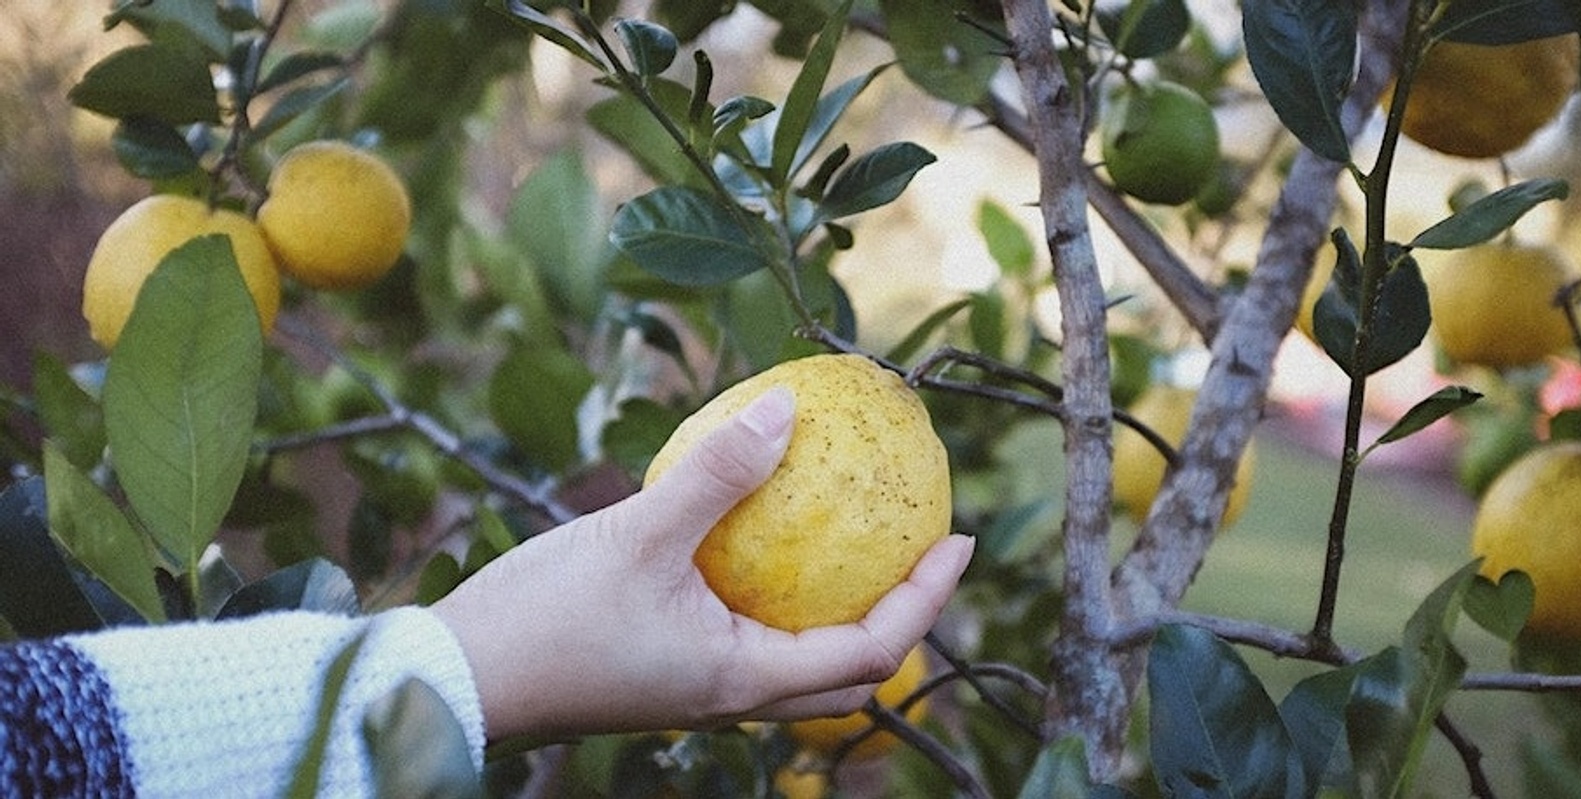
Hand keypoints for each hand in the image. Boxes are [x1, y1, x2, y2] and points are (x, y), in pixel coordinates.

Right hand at [430, 387, 973, 741]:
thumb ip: (717, 473)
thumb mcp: (638, 534)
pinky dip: (781, 594)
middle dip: (900, 615)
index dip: (928, 599)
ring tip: (857, 539)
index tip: (962, 539)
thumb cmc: (546, 619)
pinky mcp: (667, 668)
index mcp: (743, 678)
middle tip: (922, 547)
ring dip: (842, 608)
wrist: (456, 678)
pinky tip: (761, 533)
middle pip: (847, 671)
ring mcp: (698, 687)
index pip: (871, 650)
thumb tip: (790, 408)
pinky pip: (749, 634)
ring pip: (798, 659)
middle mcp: (731, 695)